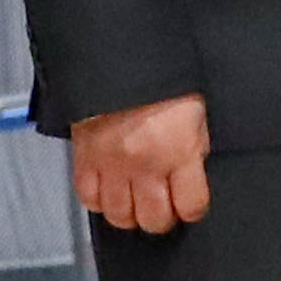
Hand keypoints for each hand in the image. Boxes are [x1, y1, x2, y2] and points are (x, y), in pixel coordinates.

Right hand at [71, 94, 211, 236]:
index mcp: (178, 152)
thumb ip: (194, 150)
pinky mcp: (84, 159)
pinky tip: (110, 193)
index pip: (191, 206)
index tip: (189, 205)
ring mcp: (112, 165)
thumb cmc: (163, 83)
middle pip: (153, 219)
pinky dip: (100, 201)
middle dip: (161, 219)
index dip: (193, 209)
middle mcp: (145, 165)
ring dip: (130, 215)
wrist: (118, 61)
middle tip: (162, 209)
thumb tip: (191, 177)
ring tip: (136, 205)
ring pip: (119, 216)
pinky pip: (88, 198)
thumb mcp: (195, 115)